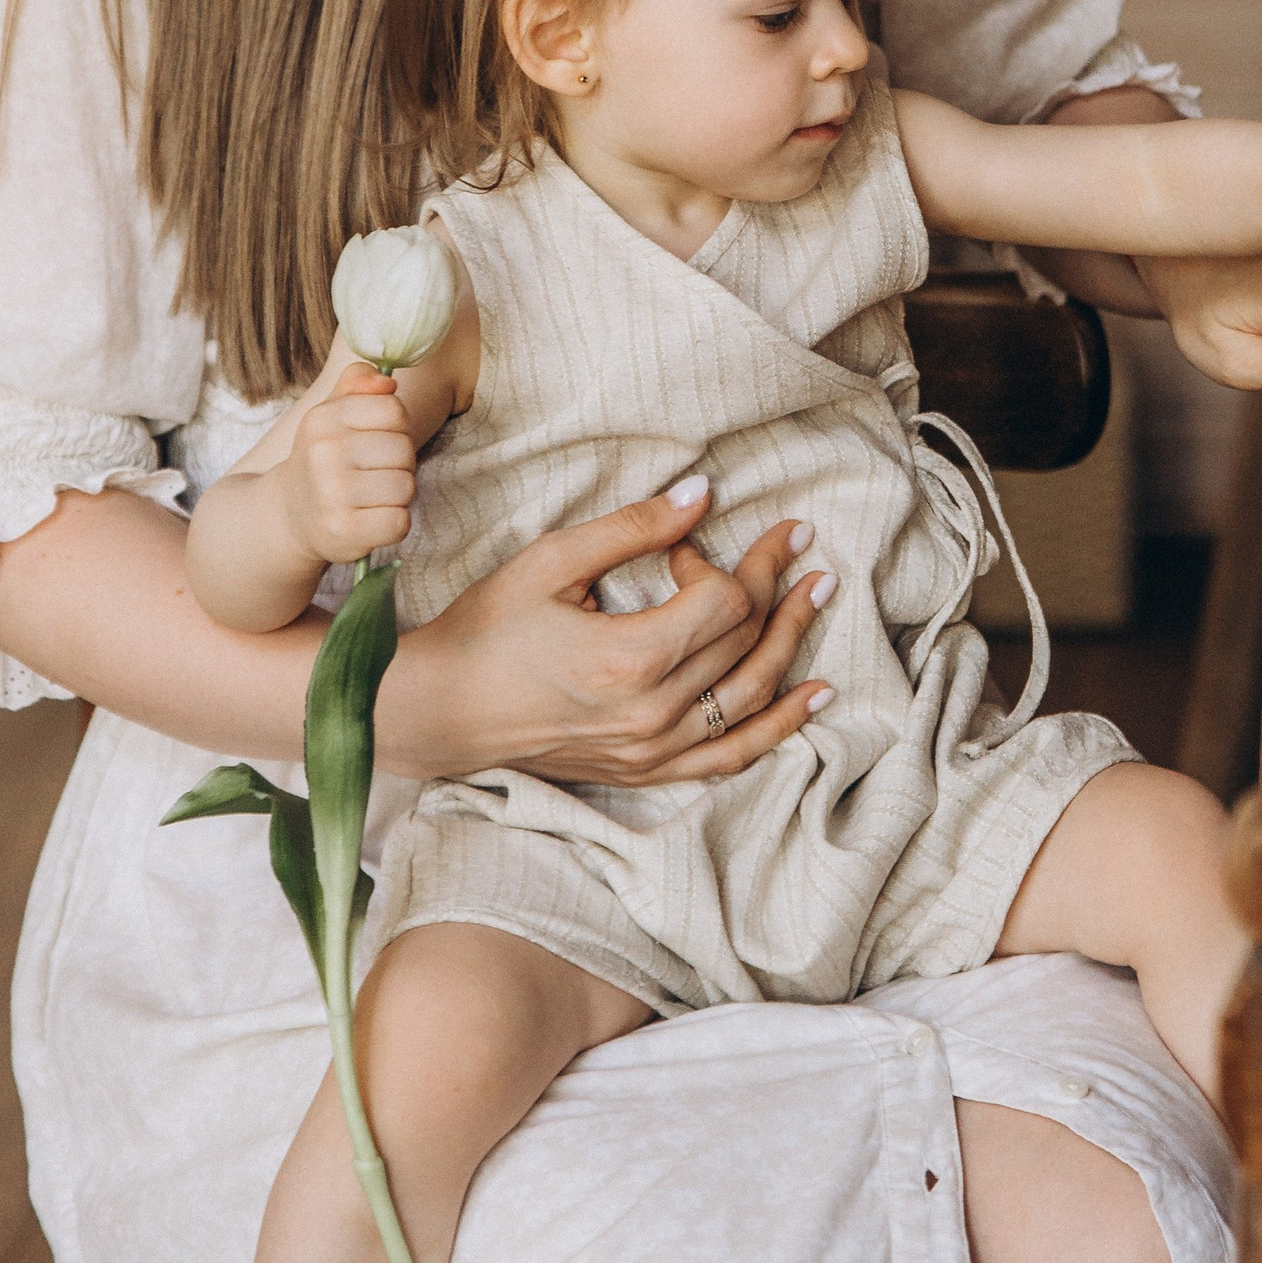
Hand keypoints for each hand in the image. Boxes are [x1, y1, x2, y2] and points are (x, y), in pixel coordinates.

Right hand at [277, 361, 418, 563]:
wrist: (291, 515)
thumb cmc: (325, 459)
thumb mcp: (332, 413)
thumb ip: (357, 384)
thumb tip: (387, 381)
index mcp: (322, 419)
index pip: (394, 409)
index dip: (396, 427)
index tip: (377, 440)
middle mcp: (323, 454)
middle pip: (403, 449)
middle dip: (400, 463)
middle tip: (375, 473)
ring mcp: (332, 495)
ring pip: (405, 486)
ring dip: (399, 494)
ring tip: (374, 496)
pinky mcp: (344, 531)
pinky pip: (399, 522)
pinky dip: (395, 523)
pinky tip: (373, 518)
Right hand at [373, 476, 833, 784]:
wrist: (442, 710)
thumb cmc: (488, 630)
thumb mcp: (551, 562)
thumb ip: (633, 528)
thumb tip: (703, 494)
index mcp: (630, 659)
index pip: (722, 601)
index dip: (719, 560)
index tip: (688, 542)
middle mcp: (653, 713)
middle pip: (744, 641)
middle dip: (773, 585)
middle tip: (796, 543)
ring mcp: (654, 749)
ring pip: (752, 695)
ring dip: (793, 642)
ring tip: (819, 594)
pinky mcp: (648, 768)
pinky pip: (732, 754)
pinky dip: (780, 725)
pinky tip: (815, 693)